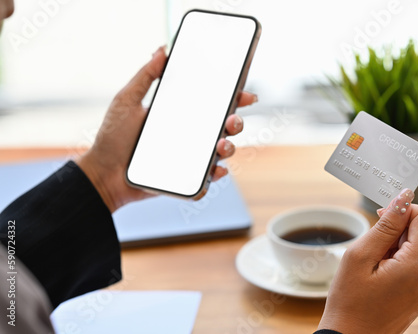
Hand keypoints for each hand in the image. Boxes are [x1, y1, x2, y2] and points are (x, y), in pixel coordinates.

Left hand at [76, 46, 256, 212]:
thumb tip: (161, 50)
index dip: (231, 97)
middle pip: (223, 127)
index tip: (241, 90)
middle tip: (232, 119)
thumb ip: (145, 76)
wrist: (103, 173)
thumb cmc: (112, 138)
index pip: (212, 104)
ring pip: (221, 152)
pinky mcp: (186, 180)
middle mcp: (190, 136)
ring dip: (229, 147)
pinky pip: (207, 178)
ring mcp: (190, 158)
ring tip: (221, 145)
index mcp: (181, 116)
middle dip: (236, 122)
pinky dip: (215, 174)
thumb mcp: (127, 101)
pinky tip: (214, 169)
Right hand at [317, 189, 417, 333]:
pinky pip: (416, 261)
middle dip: (395, 232)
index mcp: (416, 267)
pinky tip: (380, 274)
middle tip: (371, 250)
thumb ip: (385, 225)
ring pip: (417, 246)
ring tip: (374, 267)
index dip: (404, 210)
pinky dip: (398, 259)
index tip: (381, 216)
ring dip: (395, 247)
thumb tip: (404, 197)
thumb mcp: (360, 256)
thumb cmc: (349, 302)